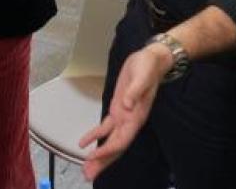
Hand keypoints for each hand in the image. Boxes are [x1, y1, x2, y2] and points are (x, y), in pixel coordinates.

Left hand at [78, 43, 172, 180]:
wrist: (151, 60)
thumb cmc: (148, 67)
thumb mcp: (143, 75)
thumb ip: (135, 90)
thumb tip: (126, 103)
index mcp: (137, 116)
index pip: (121, 140)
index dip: (109, 150)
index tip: (95, 157)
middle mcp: (130, 121)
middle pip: (115, 147)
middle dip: (103, 161)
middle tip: (88, 174)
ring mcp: (123, 116)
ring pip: (110, 141)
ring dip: (99, 155)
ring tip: (86, 168)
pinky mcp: (117, 109)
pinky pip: (105, 127)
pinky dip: (95, 136)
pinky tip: (84, 143)